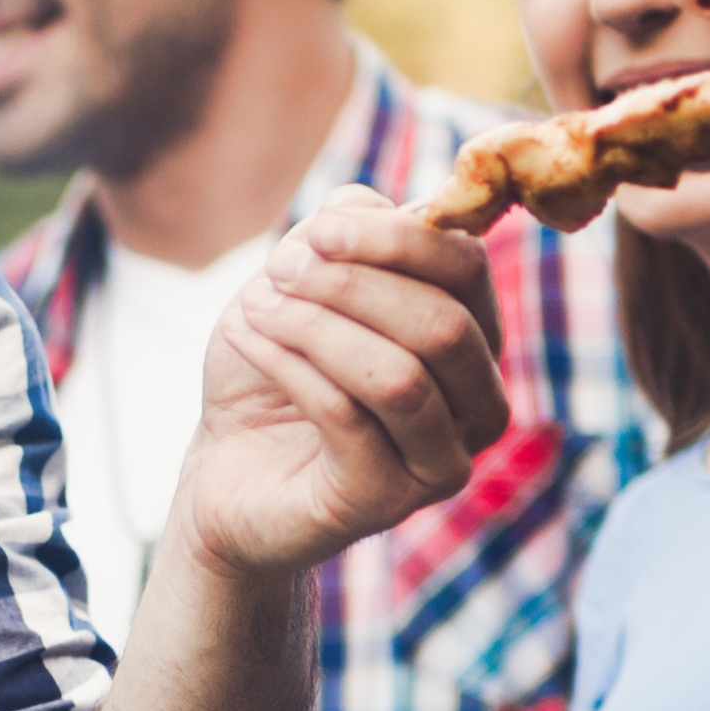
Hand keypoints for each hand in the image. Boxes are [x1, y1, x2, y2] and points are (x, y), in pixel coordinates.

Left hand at [172, 194, 513, 581]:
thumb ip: (345, 234)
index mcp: (476, 338)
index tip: (317, 230)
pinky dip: (288, 365)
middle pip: (443, 325)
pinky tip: (245, 337)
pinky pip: (347, 418)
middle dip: (351, 286)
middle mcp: (479, 403)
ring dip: (315, 328)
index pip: (468, 269)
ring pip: (400, 377)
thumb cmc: (276, 369)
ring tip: (253, 306)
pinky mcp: (389, 501)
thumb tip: (359, 208)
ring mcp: (443, 461)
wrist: (229, 468)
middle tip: (275, 271)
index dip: (395, 239)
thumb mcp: (304, 281)